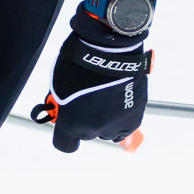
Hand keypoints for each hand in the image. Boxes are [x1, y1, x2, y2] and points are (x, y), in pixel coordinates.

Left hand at [32, 0, 150, 153]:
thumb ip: (62, 103)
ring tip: (104, 99)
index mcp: (71, 123)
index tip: (67, 127)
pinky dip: (120, 120)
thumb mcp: (59, 84)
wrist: (108, 48)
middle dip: (85, 121)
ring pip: (107, 132)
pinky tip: (117, 107)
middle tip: (87, 102)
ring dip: (104, 121)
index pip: (64, 145)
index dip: (65, 136)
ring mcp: (115, 124)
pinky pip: (125, 128)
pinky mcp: (134, 117)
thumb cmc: (79, 61)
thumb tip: (64, 109)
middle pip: (87, 134)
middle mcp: (93, 129)